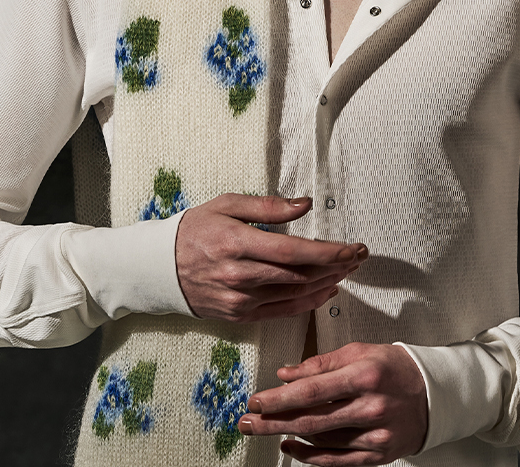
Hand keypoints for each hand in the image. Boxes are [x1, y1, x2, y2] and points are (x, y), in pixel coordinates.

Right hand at [175, 194, 367, 321]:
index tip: (353, 247)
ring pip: (295, 295)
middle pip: (300, 275)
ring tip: (348, 270)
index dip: (328, 252)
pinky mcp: (239, 316)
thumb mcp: (227, 204)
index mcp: (237, 244)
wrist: (159, 268)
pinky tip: (326, 291)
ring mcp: (240, 300)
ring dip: (327, 283)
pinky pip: (282, 311)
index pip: (294, 252)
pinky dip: (308, 303)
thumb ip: (268, 207)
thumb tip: (305, 204)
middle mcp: (240, 276)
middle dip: (336, 266)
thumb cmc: (194, 229)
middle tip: (360, 256)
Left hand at [237, 342, 427, 465]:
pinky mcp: (376, 455)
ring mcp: (373, 435)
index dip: (280, 398)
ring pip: (321, 439)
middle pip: (311, 419)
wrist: (432, 395)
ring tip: (263, 429)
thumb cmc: (395, 368)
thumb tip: (286, 374)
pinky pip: (337, 460)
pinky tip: (291, 447)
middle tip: (247, 421)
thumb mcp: (360, 351)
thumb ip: (321, 363)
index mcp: (364, 376)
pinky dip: (310, 456)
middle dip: (273, 421)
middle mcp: (369, 408)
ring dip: (287, 435)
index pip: (312, 390)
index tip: (257, 400)